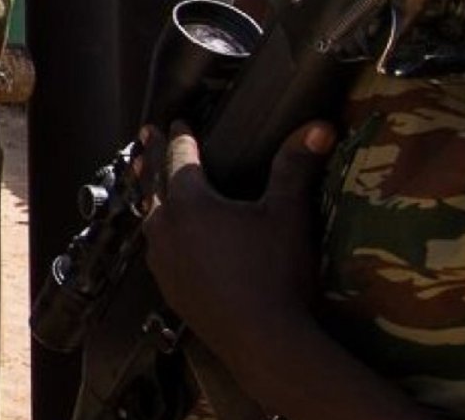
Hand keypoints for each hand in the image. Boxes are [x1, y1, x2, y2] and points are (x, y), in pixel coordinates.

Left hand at [141, 121, 332, 367]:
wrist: (263, 341)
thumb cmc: (276, 273)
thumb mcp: (287, 214)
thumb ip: (295, 167)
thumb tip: (320, 127)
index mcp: (190, 201)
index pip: (181, 158)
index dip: (182, 138)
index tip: (178, 123)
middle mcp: (166, 225)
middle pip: (154, 181)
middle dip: (152, 156)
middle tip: (145, 136)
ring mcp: (162, 258)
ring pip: (148, 215)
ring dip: (147, 192)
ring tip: (144, 179)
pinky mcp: (167, 286)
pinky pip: (155, 248)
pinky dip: (155, 230)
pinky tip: (160, 237)